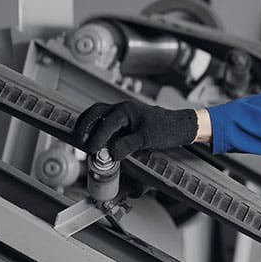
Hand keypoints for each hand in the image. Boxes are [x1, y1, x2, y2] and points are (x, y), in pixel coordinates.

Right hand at [73, 100, 197, 159]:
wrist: (182, 126)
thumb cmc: (167, 129)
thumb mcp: (148, 139)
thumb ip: (128, 145)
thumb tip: (111, 153)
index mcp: (126, 109)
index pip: (105, 123)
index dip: (96, 138)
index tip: (92, 150)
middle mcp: (122, 108)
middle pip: (95, 112)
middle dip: (83, 126)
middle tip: (78, 141)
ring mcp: (123, 113)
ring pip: (99, 115)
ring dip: (88, 126)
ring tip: (82, 141)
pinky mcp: (126, 120)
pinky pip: (106, 121)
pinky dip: (97, 129)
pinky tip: (96, 140)